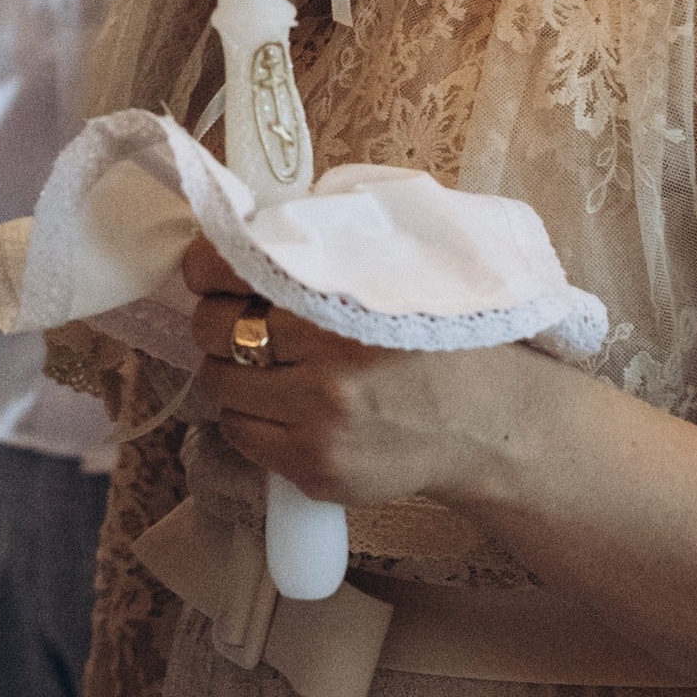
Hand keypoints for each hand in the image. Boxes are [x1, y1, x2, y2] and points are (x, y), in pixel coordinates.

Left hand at [181, 236, 537, 506]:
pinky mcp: (316, 470)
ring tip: (272, 366)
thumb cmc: (438, 335)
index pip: (232, 268)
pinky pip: (241, 435)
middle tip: (242, 319)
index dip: (207, 265)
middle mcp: (327, 362)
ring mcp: (319, 423)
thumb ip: (327, 245)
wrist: (489, 422)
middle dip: (221, 321)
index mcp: (342, 298)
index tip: (209, 268)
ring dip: (235, 372)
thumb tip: (245, 226)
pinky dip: (252, 416)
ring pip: (219, 386)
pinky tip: (288, 406)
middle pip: (214, 330)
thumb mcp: (397, 268)